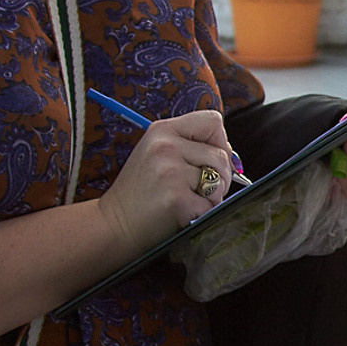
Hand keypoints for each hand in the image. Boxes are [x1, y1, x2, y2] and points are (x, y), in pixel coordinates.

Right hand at [96, 109, 232, 248]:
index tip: (208, 160)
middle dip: (220, 177)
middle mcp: (165, 146)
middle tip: (198, 190)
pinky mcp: (176, 199)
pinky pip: (211, 205)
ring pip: (220, 180)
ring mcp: (170, 172)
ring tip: (188, 200)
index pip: (213, 120)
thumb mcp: (157, 155)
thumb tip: (233, 158)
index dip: (219, 142)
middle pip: (222, 155)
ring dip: (212, 196)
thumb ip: (190, 147)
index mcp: (162, 130)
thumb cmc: (141, 193)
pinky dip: (202, 214)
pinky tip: (181, 213)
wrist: (113, 225)